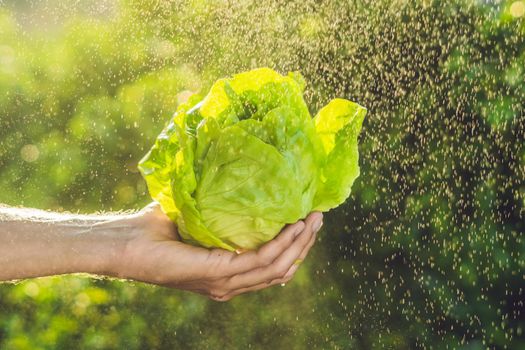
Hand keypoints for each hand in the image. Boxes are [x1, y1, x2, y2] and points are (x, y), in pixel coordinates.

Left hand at [113, 203, 322, 300]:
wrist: (125, 242)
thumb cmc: (156, 228)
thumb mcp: (198, 219)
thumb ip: (222, 212)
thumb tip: (243, 181)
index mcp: (227, 275)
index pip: (272, 268)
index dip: (295, 248)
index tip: (310, 221)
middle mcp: (230, 284)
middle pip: (281, 269)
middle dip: (304, 244)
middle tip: (319, 217)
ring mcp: (225, 282)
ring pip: (277, 266)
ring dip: (299, 243)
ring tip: (313, 218)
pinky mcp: (218, 273)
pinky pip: (260, 259)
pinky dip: (281, 243)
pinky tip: (293, 225)